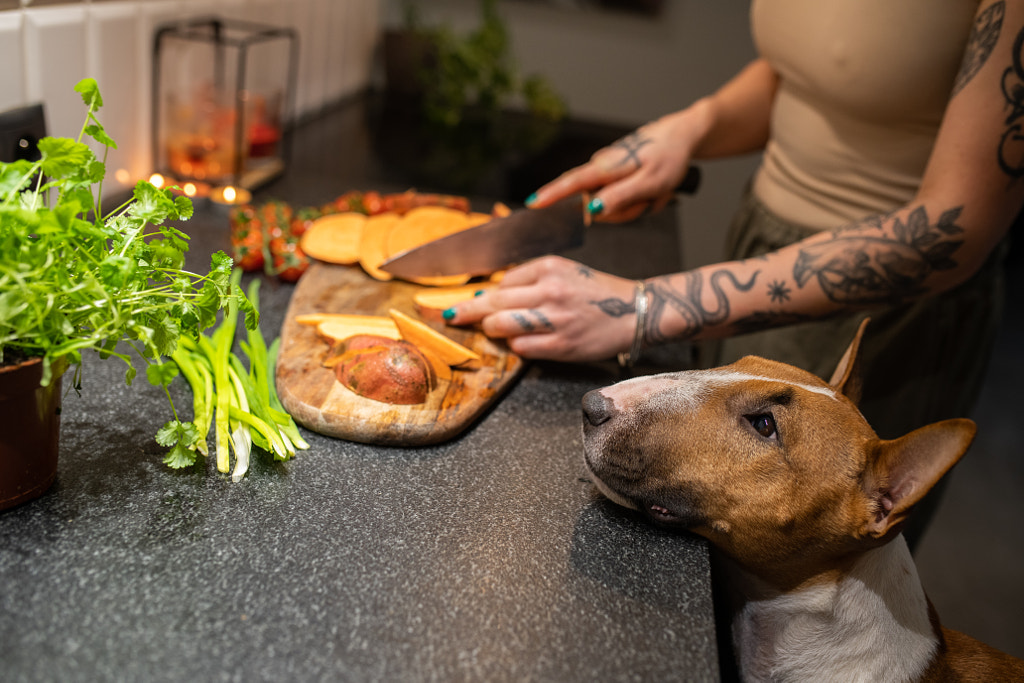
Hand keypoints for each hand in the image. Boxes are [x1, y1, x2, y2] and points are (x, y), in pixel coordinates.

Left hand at [445, 256, 638, 361]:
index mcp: (550, 267)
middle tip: (450, 316)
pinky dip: (515, 346)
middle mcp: (550, 291)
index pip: (504, 281)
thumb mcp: (565, 271)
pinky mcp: (561, 345)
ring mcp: (555, 319)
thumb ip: (531, 279)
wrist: (635, 312)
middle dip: (468, 311)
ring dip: (491, 328)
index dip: (489, 293)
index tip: (478, 301)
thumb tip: (490, 294)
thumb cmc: (597, 293)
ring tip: (491, 329)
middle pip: (494, 302)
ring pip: (501, 325)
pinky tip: (522, 342)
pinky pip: (521, 347)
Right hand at [526, 110, 698, 221]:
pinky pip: (622, 199)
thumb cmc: (669, 157)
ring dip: (637, 206)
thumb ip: (620, 197)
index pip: (571, 184)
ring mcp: (610, 172)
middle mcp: (603, 168)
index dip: (551, 195)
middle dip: (625, 212)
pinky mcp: (617, 176)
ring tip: (656, 192)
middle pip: (598, 206)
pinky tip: (655, 190)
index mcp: (607, 167)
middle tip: (651, 200)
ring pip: (612, 206)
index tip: (532, 204)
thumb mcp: (650, 183)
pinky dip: (640, 200)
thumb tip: (592, 210)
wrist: (682, 136)